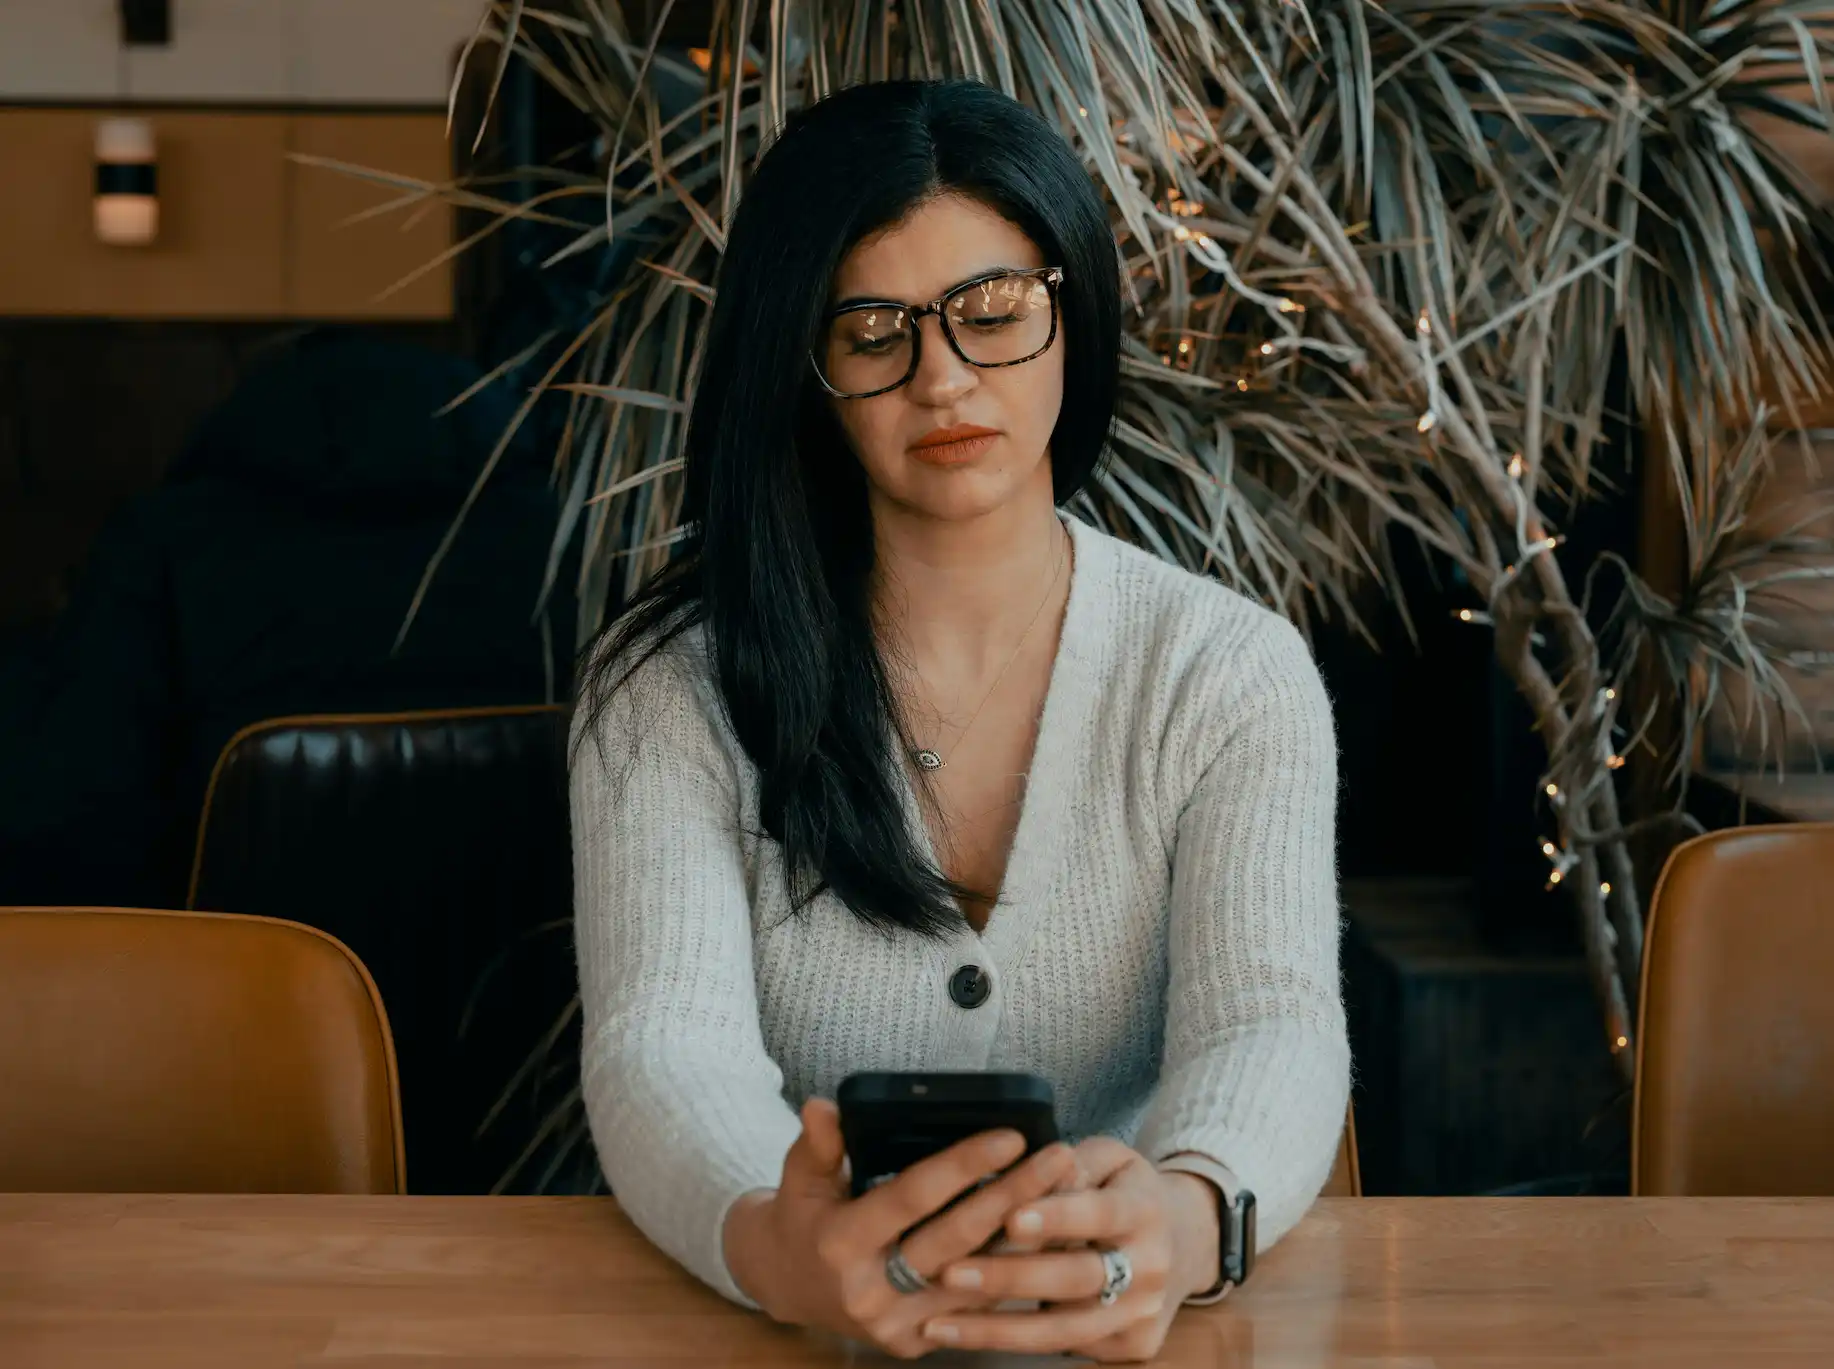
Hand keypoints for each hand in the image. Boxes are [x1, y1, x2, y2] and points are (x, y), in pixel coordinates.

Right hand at [723, 1098, 1079, 1358]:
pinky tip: (1051, 1235)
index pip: (912, 1198)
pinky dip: (1014, 1269)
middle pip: (958, 1239)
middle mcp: (871, 1292)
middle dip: (1015, 1195)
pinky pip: (978, 1306)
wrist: (788, 1285)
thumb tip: (824, 1105)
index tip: (1010, 1136)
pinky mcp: (918, 1343)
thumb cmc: (803, 1218)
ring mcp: (898, 1324)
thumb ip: (819, 1143)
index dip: (962, 1166)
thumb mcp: (801, 1177)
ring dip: (1028, 1235)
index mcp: (841, 1244)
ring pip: (978, 1279)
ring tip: (1071, 1192)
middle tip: (1060, 1158)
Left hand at [919, 1137, 1221, 1362]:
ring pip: (1066, 1331)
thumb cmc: (1125, 1190)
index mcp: (1145, 1210)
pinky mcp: (1133, 1347)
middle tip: (951, 1272)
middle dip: (1011, 1278)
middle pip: (1077, 1279)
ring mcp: (1143, 1313)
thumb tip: (1039, 1169)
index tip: (1010, 1216)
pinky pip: (1067, 1350)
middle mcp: (1151, 1267)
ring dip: (997, 1330)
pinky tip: (968, 1334)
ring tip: (940, 1324)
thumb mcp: (1109, 1158)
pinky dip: (1013, 1344)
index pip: (1100, 1214)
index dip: (1057, 1217)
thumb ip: (1073, 1163)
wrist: (1182, 1240)